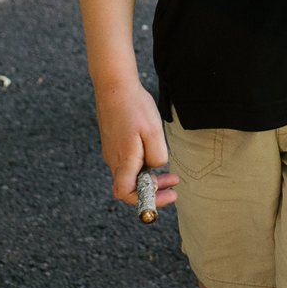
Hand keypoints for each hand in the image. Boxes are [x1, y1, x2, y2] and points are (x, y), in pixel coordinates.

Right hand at [93, 79, 175, 212]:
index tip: (168, 193)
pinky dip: (142, 166)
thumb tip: (157, 168)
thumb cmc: (135, 106)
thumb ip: (157, 155)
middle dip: (155, 190)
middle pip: (131, 187)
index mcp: (124, 160)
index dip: (147, 200)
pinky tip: (153, 153)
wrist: (115, 86)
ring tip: (169, 172)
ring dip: (150, 178)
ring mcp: (112, 153)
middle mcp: (114, 161)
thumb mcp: (154, 131)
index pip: (126, 194)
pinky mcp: (113, 145)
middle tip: (174, 182)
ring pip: (130, 176)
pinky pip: (128, 164)